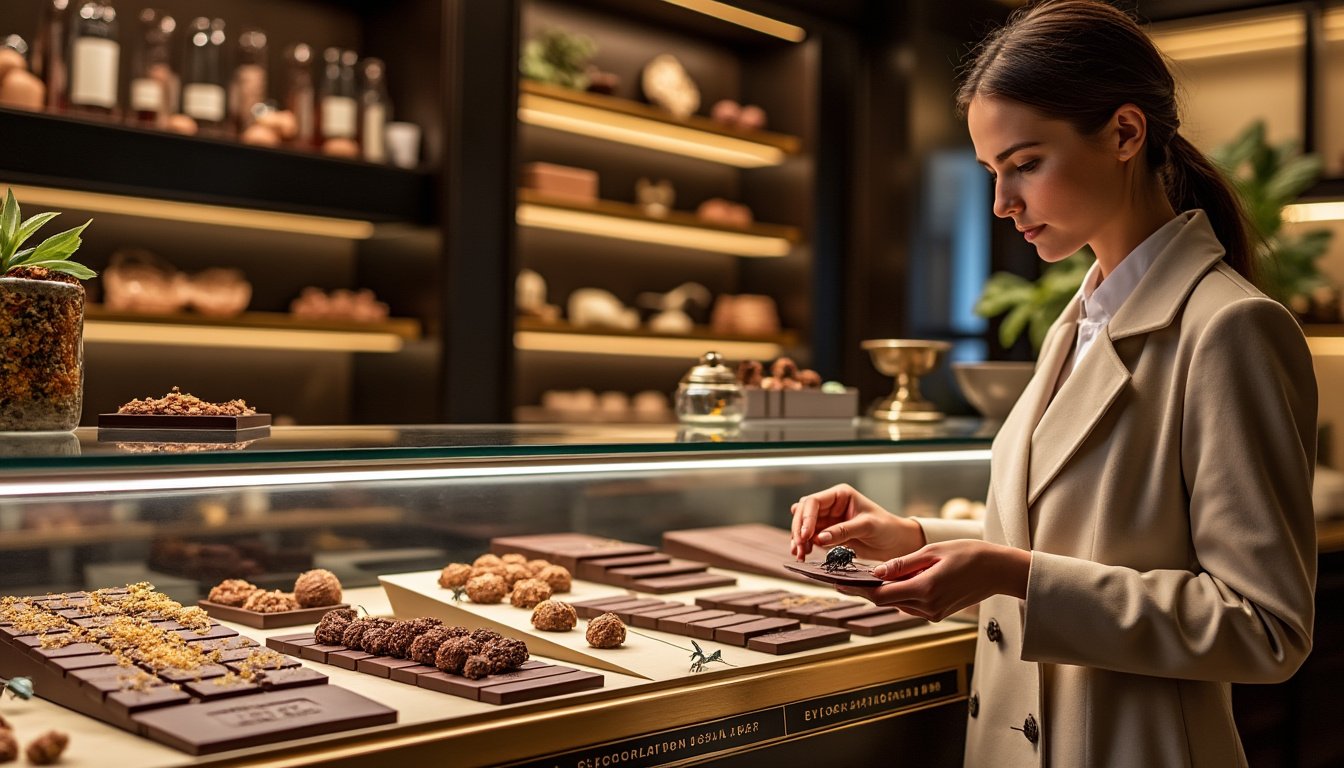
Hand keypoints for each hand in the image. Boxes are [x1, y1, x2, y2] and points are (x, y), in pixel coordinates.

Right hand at [789, 483, 925, 561]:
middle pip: (804, 513)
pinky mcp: (828, 534)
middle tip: (799, 547)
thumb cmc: (887, 528)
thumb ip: (843, 531)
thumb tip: (818, 538)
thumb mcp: (867, 527)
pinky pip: (810, 538)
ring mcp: (828, 520)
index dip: (806, 517)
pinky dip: (805, 546)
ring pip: (804, 526)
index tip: (805, 535)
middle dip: (799, 529)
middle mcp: (831, 505)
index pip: (814, 502)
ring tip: (799, 554)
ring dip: (799, 539)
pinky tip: (803, 554)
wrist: (897, 543)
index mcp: (840, 495)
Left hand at [837, 540, 1030, 621]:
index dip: (857, 589)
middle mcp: (928, 607)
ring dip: (880, 592)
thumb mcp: (933, 552)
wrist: (999, 570)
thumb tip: (876, 572)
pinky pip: (909, 605)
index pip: (881, 594)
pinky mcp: (937, 613)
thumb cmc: (969, 554)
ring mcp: (933, 613)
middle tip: (841, 578)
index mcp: (925, 590)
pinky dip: (897, 594)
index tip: (837, 582)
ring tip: (858, 578)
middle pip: (885, 601)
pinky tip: (888, 582)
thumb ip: (902, 564)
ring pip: (896, 604)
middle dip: (863, 590)